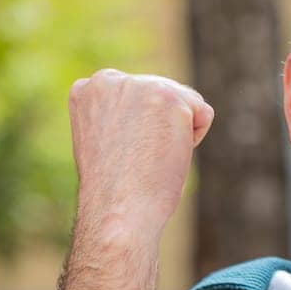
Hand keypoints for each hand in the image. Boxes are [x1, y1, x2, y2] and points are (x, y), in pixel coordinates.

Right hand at [68, 69, 214, 244]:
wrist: (118, 210)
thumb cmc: (114, 191)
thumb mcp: (105, 142)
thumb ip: (120, 117)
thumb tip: (149, 113)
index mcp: (88, 89)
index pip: (135, 97)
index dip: (138, 131)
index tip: (121, 155)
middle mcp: (109, 79)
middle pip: (161, 94)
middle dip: (159, 130)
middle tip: (138, 161)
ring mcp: (139, 84)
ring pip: (183, 102)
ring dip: (176, 134)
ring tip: (150, 158)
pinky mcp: (168, 96)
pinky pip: (202, 113)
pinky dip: (194, 139)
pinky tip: (167, 154)